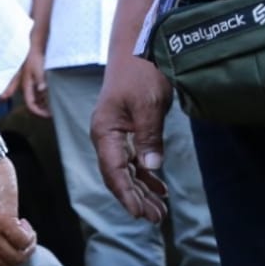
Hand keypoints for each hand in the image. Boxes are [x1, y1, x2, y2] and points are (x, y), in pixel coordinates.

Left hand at [0, 157, 36, 265]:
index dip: (6, 257)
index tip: (12, 246)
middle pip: (5, 264)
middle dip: (20, 255)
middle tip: (24, 239)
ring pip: (16, 256)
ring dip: (27, 246)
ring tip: (26, 230)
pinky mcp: (3, 223)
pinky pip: (23, 241)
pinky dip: (29, 235)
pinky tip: (24, 222)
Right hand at [16, 40, 49, 117]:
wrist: (34, 47)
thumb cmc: (35, 58)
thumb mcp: (38, 69)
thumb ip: (40, 80)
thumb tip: (42, 90)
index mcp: (27, 86)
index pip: (30, 104)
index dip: (38, 111)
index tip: (48, 115)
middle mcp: (28, 87)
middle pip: (34, 103)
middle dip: (43, 109)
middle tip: (53, 113)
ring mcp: (32, 84)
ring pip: (38, 98)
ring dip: (45, 103)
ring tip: (56, 105)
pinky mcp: (36, 79)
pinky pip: (40, 92)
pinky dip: (47, 95)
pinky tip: (55, 95)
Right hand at [90, 56, 170, 222]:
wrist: (137, 46)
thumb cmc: (140, 72)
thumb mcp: (148, 104)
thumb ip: (148, 137)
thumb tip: (151, 167)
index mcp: (104, 132)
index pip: (113, 172)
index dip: (127, 194)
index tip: (141, 213)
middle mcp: (105, 137)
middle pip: (117, 176)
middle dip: (136, 198)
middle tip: (156, 218)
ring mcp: (114, 134)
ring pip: (125, 170)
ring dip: (142, 189)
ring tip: (160, 210)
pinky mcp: (126, 129)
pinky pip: (132, 159)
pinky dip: (144, 174)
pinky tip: (158, 186)